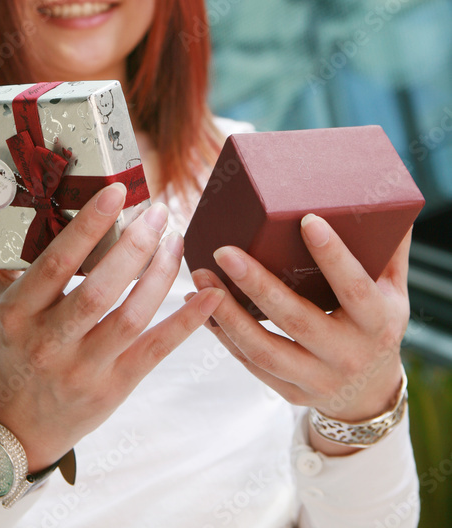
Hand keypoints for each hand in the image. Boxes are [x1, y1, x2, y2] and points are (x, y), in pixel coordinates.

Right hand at [0, 182, 223, 471]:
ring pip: (131, 317)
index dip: (88, 227)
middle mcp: (48, 342)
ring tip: (176, 239)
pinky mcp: (115, 387)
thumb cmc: (12, 343)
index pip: (55, 264)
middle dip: (134, 246)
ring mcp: (83, 368)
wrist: (19, 423)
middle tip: (158, 211)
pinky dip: (186, 322)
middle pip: (99, 291)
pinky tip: (210, 294)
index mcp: (16, 313)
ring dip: (161, 275)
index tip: (116, 191)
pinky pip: (155, 350)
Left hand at [189, 216, 410, 451]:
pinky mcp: (290, 391)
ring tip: (201, 276)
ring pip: (264, 348)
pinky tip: (200, 305)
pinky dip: (222, 333)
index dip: (333, 256)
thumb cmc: (376, 323)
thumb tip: (389, 201)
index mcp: (377, 323)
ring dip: (227, 313)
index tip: (307, 220)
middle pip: (297, 319)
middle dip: (258, 284)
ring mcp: (317, 378)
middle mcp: (347, 354)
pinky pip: (250, 362)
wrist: (370, 393)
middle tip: (224, 251)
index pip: (354, 288)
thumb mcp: (393, 292)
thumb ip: (388, 250)